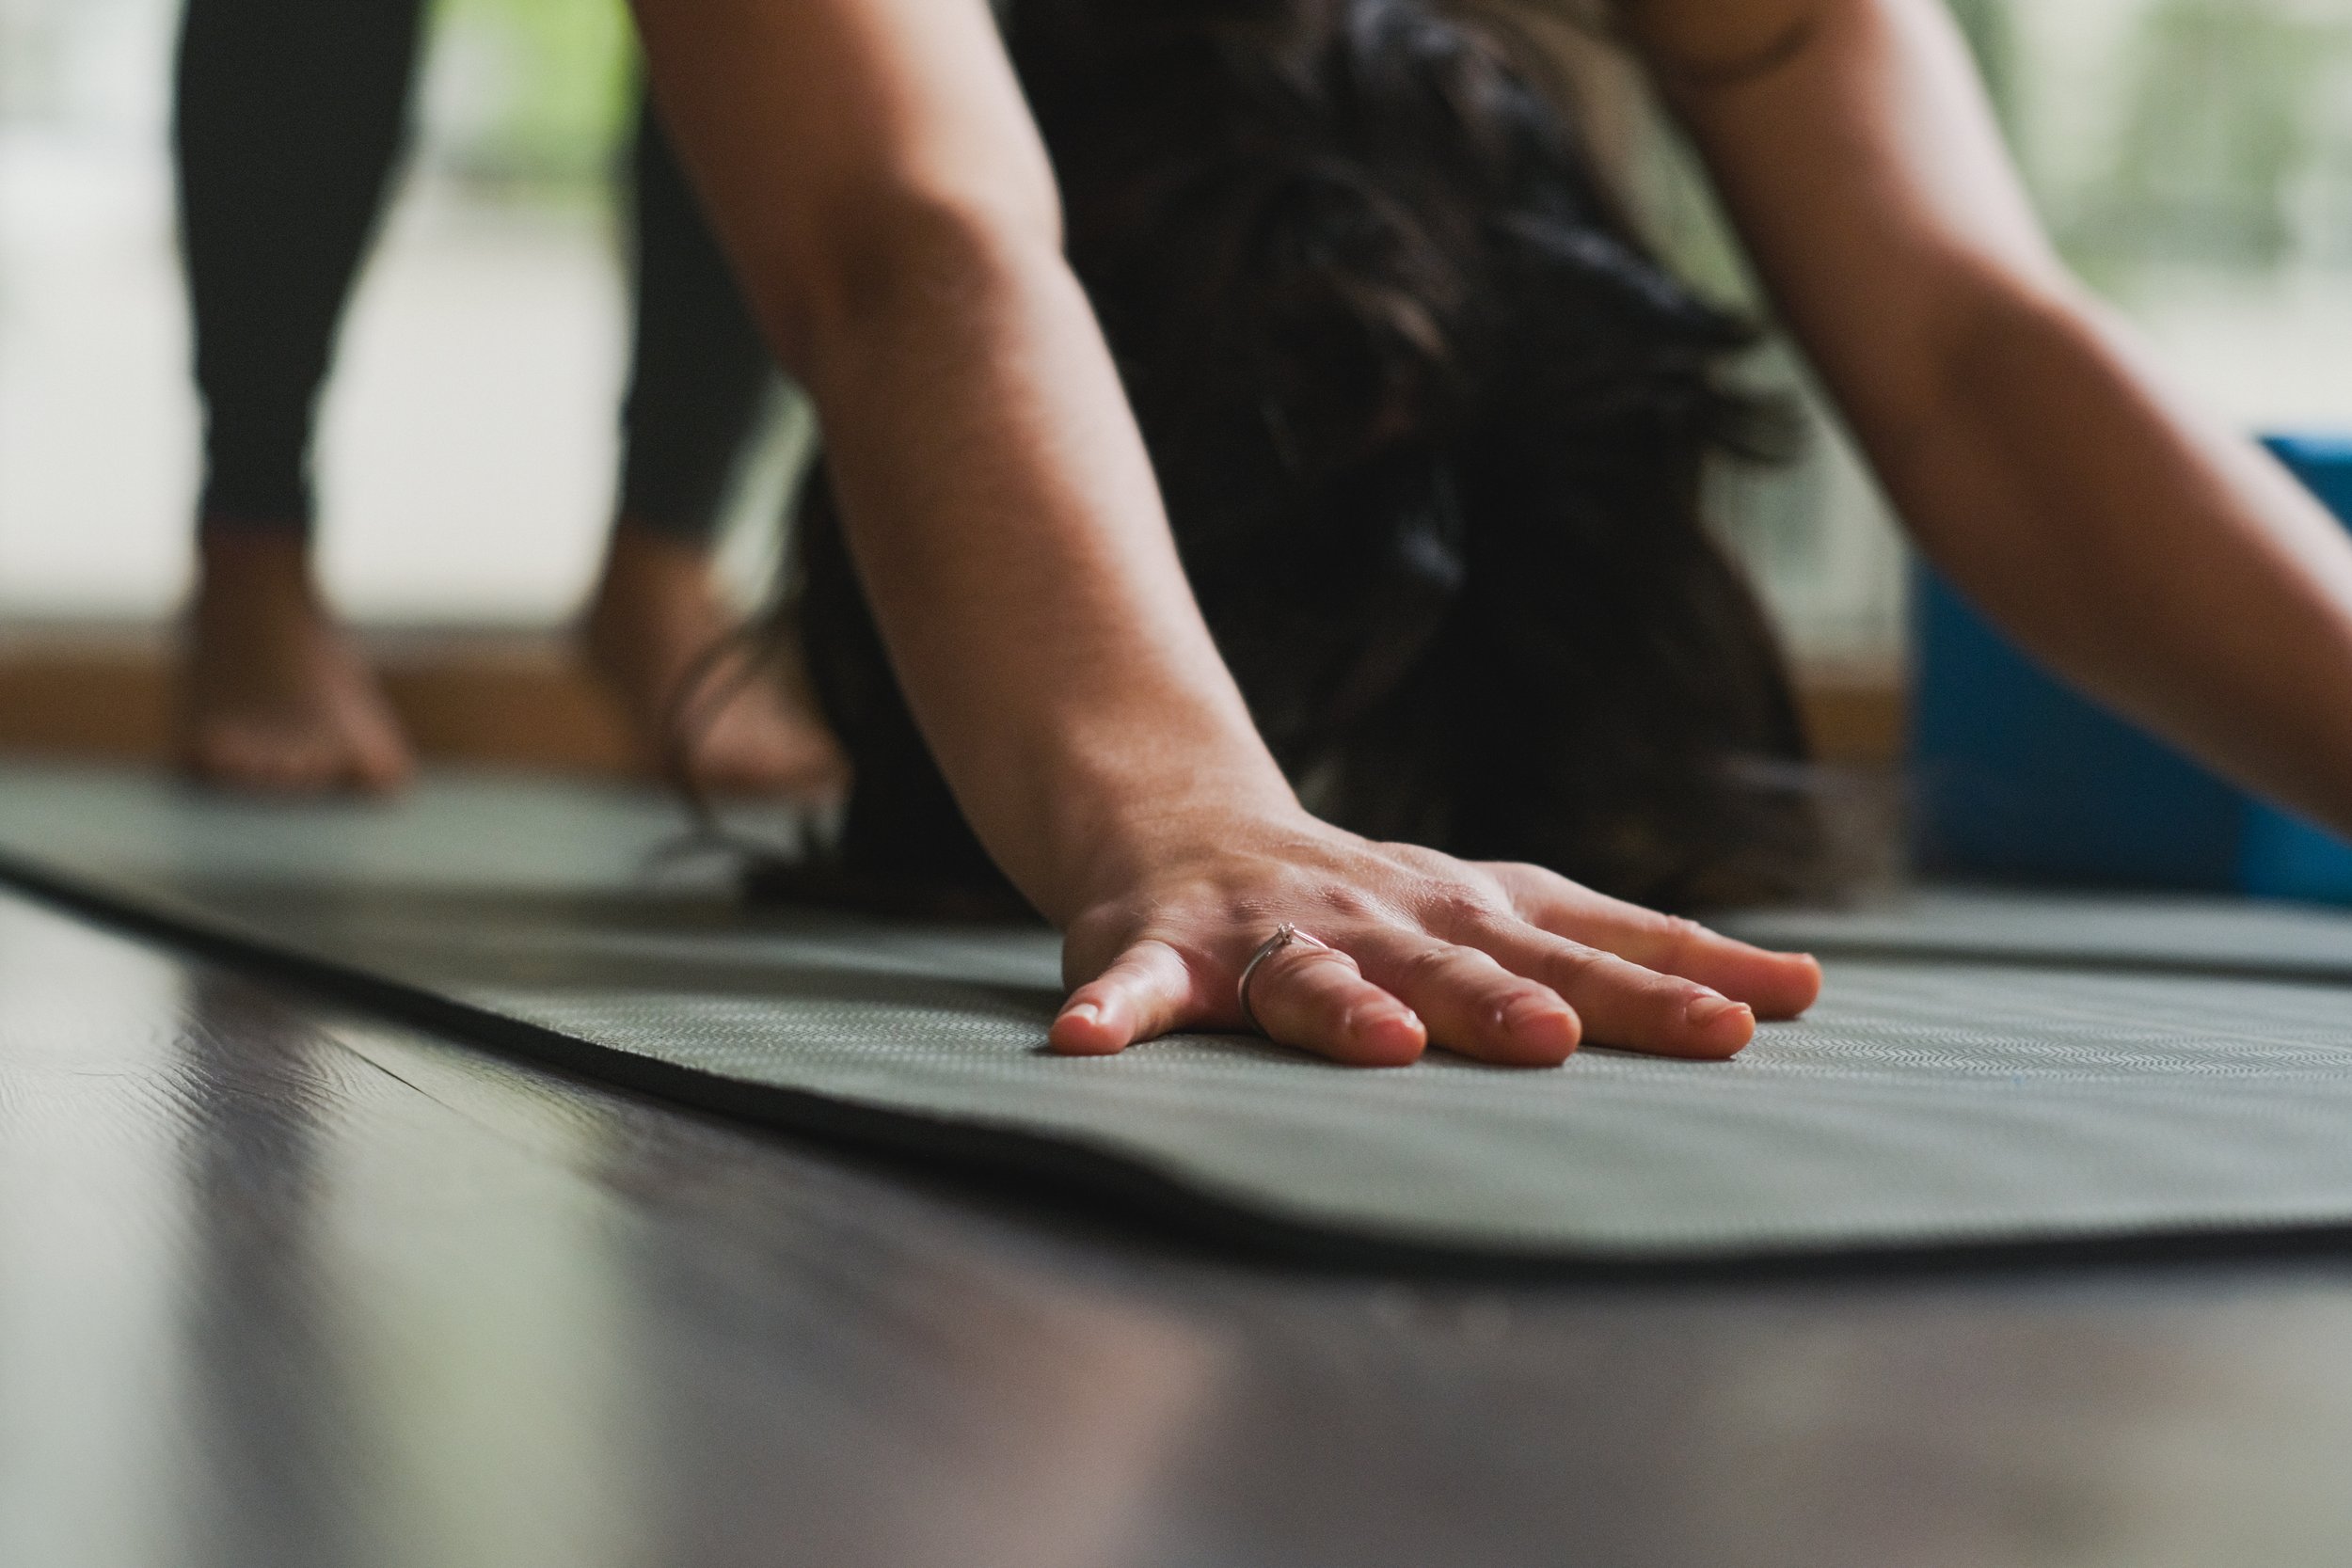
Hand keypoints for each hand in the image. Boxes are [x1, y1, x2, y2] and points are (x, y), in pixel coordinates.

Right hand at [1046, 810, 1820, 1066]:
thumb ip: (1637, 950)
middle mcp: (1381, 916)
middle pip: (1459, 961)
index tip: (1761, 1014)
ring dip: (1344, 1010)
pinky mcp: (1162, 949)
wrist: (1188, 822)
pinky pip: (1134, 988)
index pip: (1584, 943)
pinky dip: (1114, 1012)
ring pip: (1312, 974)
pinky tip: (1084, 1048)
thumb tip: (1811, 990)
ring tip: (1382, 1044)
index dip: (1664, 978)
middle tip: (1562, 1035)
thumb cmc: (1374, 895)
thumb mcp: (1508, 904)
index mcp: (1468, 911)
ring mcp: (1270, 932)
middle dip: (1512, 997)